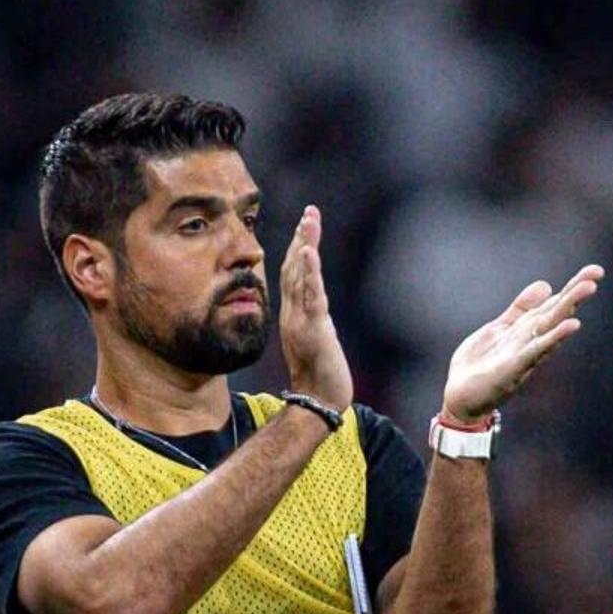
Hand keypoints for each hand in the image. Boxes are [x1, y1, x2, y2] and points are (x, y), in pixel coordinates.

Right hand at [277, 205, 354, 410]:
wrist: (317, 402)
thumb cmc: (318, 375)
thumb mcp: (314, 340)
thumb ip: (311, 321)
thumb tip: (313, 308)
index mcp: (294, 314)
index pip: (293, 274)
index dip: (298, 247)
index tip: (305, 223)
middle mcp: (293, 313)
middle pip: (294, 268)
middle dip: (302, 237)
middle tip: (310, 211)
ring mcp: (301, 320)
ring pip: (301, 277)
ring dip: (305, 246)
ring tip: (309, 221)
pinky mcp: (312, 329)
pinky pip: (310, 296)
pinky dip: (310, 273)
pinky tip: (309, 253)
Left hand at [439, 264, 605, 426]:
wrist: (459, 398)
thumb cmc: (481, 365)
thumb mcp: (500, 328)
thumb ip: (521, 309)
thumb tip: (546, 284)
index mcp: (527, 329)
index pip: (554, 304)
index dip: (573, 286)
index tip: (595, 270)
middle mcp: (530, 341)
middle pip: (556, 313)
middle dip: (575, 293)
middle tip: (597, 274)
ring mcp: (524, 355)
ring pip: (550, 328)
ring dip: (568, 309)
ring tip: (588, 289)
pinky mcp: (512, 369)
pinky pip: (535, 351)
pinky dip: (552, 338)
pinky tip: (570, 326)